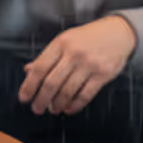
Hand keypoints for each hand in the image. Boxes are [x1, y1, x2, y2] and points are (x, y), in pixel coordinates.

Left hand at [19, 16, 137, 115]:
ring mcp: (89, 64)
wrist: (119, 32)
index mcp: (61, 44)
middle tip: (36, 109)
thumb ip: (47, 56)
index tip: (24, 97)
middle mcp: (74, 53)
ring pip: (68, 91)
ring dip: (57, 104)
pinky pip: (85, 95)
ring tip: (53, 109)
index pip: (40, 68)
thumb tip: (28, 71)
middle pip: (52, 82)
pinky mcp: (103, 74)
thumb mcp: (65, 40)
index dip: (29, 85)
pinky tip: (68, 109)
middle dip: (41, 99)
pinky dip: (74, 105)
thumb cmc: (89, 37)